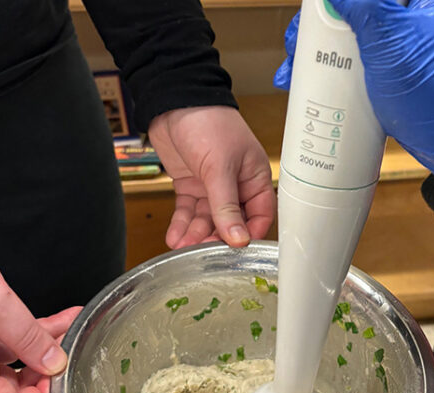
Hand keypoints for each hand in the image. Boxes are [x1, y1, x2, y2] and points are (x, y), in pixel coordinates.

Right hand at [0, 236, 80, 392]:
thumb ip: (26, 334)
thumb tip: (54, 362)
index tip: (63, 374)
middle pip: (9, 389)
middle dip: (46, 367)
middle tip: (72, 343)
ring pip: (6, 362)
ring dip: (39, 345)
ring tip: (70, 323)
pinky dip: (21, 334)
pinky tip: (49, 319)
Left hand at [148, 106, 275, 247]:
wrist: (173, 101)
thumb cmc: (208, 122)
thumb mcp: (219, 167)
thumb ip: (226, 206)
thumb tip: (239, 238)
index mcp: (254, 177)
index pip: (260, 215)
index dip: (249, 233)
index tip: (236, 250)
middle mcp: (235, 184)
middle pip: (231, 221)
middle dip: (216, 236)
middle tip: (203, 250)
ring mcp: (212, 185)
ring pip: (207, 219)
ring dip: (196, 233)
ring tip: (183, 245)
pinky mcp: (191, 185)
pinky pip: (188, 211)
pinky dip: (181, 224)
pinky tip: (175, 237)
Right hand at [276, 0, 433, 200]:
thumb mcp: (392, 42)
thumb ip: (364, 5)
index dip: (337, 1)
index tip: (315, 10)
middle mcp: (416, 9)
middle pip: (356, 5)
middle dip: (318, 22)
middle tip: (297, 41)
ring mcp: (402, 36)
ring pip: (349, 26)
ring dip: (316, 42)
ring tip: (293, 65)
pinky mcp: (391, 62)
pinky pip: (354, 51)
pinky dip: (328, 60)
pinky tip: (302, 76)